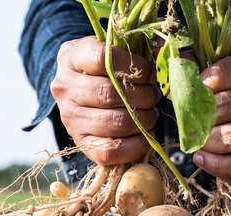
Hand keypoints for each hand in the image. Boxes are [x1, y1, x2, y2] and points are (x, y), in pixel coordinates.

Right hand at [51, 36, 160, 165]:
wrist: (81, 91)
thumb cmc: (105, 68)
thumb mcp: (113, 49)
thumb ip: (137, 49)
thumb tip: (166, 57)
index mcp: (72, 56)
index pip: (104, 58)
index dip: (135, 67)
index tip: (150, 74)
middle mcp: (65, 87)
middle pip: (111, 93)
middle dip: (144, 96)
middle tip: (154, 96)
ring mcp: (70, 118)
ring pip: (115, 123)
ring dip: (143, 120)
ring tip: (151, 114)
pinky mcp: (81, 143)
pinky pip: (110, 151)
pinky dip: (135, 146)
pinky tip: (145, 135)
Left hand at [192, 50, 230, 177]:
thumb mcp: (223, 68)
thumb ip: (199, 64)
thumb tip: (178, 65)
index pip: (223, 72)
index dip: (199, 83)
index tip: (188, 92)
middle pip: (225, 106)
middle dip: (198, 116)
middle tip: (186, 121)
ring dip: (206, 140)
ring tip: (197, 138)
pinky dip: (216, 163)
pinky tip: (200, 157)